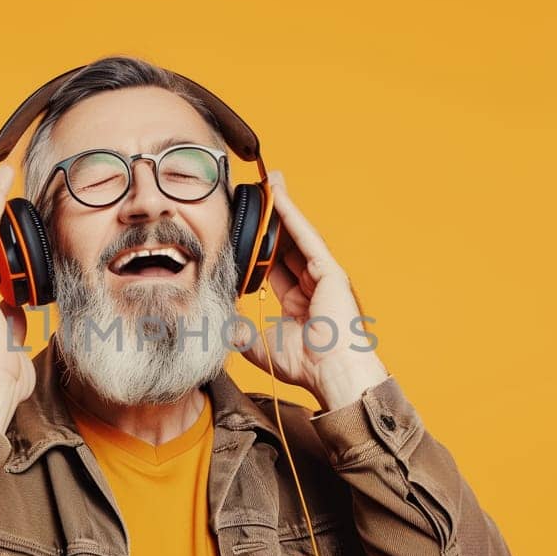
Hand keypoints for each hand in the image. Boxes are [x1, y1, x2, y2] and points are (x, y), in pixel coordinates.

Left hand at [237, 171, 388, 410]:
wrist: (332, 375)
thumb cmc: (306, 366)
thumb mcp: (261, 345)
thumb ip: (242, 332)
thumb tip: (224, 324)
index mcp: (297, 302)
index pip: (273, 266)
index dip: (258, 246)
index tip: (242, 229)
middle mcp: (311, 285)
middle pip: (286, 243)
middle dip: (271, 218)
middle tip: (256, 191)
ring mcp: (323, 276)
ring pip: (297, 234)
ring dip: (282, 207)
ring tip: (269, 180)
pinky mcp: (330, 271)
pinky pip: (306, 237)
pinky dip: (292, 215)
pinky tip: (279, 196)